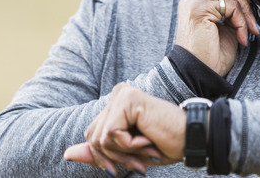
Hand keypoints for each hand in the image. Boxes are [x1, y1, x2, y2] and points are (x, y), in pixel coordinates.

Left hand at [63, 84, 184, 175]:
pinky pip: (111, 134)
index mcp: (116, 104)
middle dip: (114, 158)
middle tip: (141, 163)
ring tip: (146, 150)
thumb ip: (98, 152)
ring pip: (100, 138)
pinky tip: (147, 139)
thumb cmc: (165, 144)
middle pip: (92, 137)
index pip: (92, 135)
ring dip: (124, 154)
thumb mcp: (126, 153)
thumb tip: (66, 154)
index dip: (106, 157)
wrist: (192, 138)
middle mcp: (117, 94)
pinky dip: (129, 146)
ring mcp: (121, 94)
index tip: (132, 164)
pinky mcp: (127, 100)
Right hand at [176, 0, 259, 75]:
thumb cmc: (213, 55)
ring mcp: (195, 2)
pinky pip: (231, 5)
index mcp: (198, 1)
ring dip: (246, 12)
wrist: (198, 74)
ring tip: (249, 33)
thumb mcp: (228, 28)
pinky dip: (241, 21)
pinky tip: (242, 38)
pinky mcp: (200, 9)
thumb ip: (234, 6)